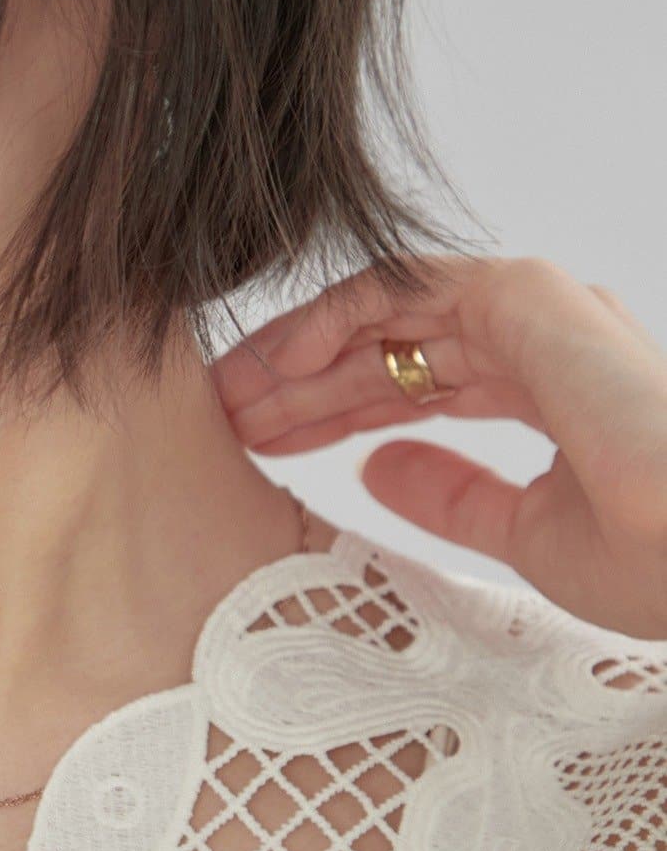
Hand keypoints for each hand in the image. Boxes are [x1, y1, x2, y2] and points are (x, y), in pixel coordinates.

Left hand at [209, 255, 666, 638]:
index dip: (335, 413)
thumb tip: (377, 467)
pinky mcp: (528, 296)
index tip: (265, 446)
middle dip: (304, 383)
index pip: (417, 386)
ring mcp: (536, 312)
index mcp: (546, 390)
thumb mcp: (522, 533)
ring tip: (231, 396)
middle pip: (391, 350)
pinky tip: (279, 361)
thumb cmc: (653, 561)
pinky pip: (403, 289)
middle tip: (226, 417)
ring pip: (387, 312)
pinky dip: (334, 318)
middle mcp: (540, 341)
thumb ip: (453, 496)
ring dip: (304, 351)